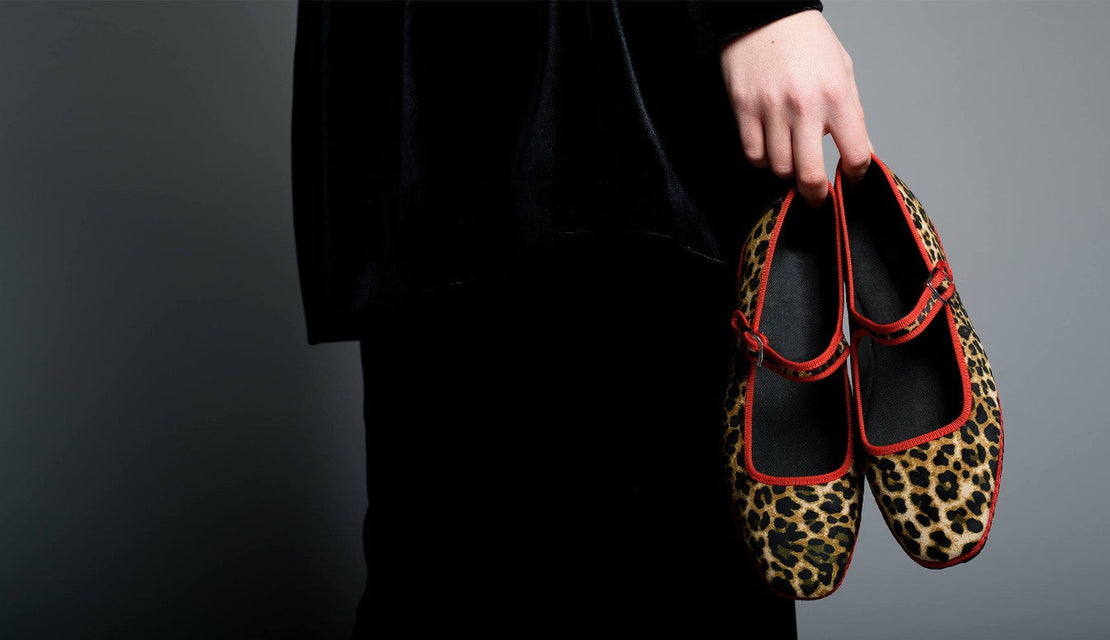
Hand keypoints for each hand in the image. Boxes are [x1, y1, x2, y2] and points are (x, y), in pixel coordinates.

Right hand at [719, 9, 872, 208]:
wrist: (766, 15)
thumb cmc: (807, 42)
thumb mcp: (842, 71)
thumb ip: (853, 115)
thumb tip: (864, 153)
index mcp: (837, 96)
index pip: (855, 155)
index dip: (855, 176)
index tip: (849, 180)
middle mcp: (805, 106)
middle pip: (810, 175)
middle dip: (816, 196)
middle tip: (817, 199)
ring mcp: (771, 109)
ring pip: (778, 168)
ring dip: (786, 170)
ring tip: (791, 158)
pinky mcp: (744, 108)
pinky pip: (753, 154)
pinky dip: (762, 158)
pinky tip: (769, 146)